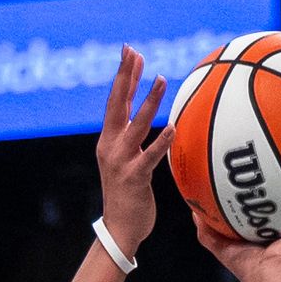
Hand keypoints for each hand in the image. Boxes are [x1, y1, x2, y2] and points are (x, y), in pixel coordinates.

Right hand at [91, 53, 179, 256]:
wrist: (119, 229)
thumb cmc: (127, 195)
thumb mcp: (126, 161)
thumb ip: (133, 139)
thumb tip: (147, 117)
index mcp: (108, 140)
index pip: (115, 102)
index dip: (123, 76)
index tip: (129, 52)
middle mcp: (110, 146)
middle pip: (117, 104)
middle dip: (126, 76)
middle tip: (134, 53)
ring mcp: (120, 161)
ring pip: (135, 124)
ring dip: (148, 101)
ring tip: (161, 78)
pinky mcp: (134, 178)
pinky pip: (149, 155)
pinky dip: (160, 140)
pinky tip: (171, 126)